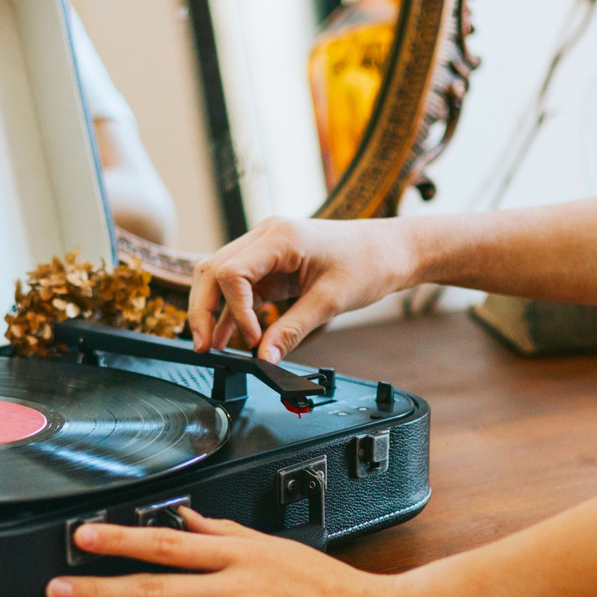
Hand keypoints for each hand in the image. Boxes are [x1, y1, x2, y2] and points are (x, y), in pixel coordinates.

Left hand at [46, 508, 426, 596]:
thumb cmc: (334, 589)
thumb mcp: (280, 547)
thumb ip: (230, 533)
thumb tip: (189, 516)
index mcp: (243, 553)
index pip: (168, 541)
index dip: (120, 539)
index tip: (81, 536)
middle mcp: (237, 585)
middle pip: (154, 584)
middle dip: (99, 587)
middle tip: (56, 588)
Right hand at [188, 217, 417, 360]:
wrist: (393, 250)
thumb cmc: (369, 264)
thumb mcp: (330, 302)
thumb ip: (291, 331)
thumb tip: (263, 361)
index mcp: (280, 237)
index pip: (230, 272)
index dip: (234, 311)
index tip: (252, 341)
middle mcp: (266, 235)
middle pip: (213, 270)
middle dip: (204, 309)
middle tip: (203, 347)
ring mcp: (267, 247)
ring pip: (221, 276)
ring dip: (214, 310)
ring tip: (210, 347)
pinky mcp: (273, 262)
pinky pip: (242, 285)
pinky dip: (234, 310)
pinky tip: (229, 337)